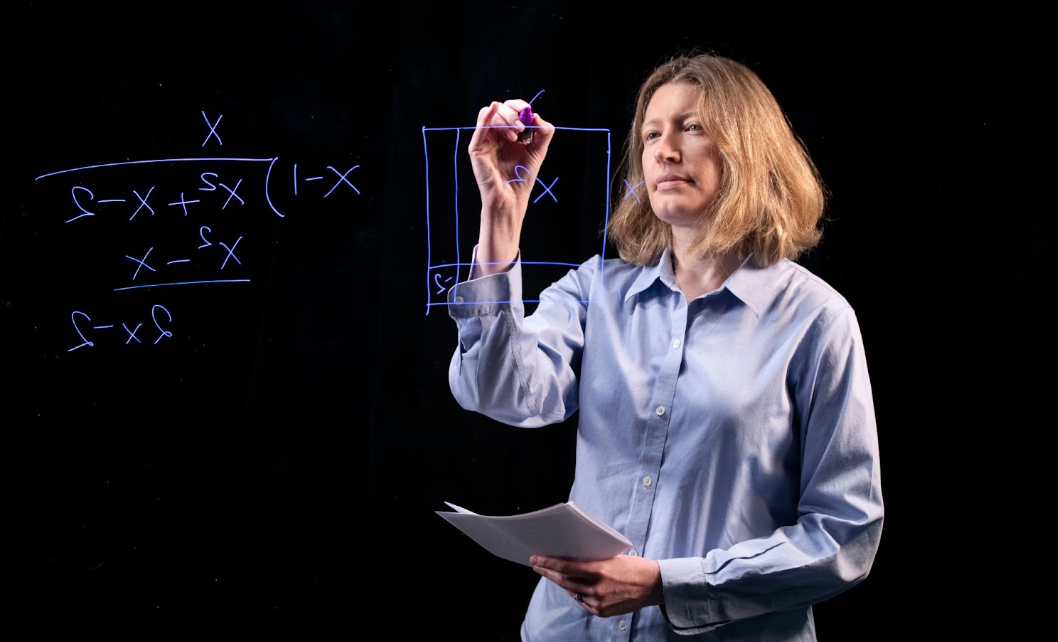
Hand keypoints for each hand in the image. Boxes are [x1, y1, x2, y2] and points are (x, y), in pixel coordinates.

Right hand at [468, 99, 553, 274]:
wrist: (512, 199)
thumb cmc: (523, 178)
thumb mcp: (538, 151)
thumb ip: (543, 132)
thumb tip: (535, 114)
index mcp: (509, 134)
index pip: (510, 110)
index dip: (519, 106)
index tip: (528, 113)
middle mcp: (495, 136)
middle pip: (500, 110)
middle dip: (513, 114)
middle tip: (522, 128)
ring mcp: (485, 141)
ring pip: (489, 115)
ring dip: (505, 119)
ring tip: (516, 136)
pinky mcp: (477, 149)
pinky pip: (479, 127)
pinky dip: (486, 116)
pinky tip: (494, 108)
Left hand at [530, 554, 663, 617]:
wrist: (652, 586)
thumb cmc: (633, 566)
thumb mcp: (611, 557)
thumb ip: (590, 560)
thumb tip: (569, 558)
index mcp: (599, 570)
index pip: (565, 567)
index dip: (548, 563)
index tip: (536, 558)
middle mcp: (596, 588)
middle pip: (564, 581)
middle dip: (548, 572)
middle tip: (538, 565)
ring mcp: (598, 602)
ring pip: (571, 592)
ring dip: (560, 582)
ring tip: (552, 574)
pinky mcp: (601, 612)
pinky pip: (582, 601)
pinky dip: (575, 593)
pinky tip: (571, 586)